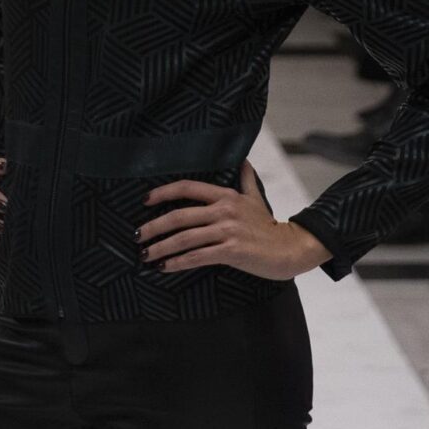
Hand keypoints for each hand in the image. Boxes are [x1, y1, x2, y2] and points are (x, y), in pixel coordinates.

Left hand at [138, 163, 328, 279]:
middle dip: (154, 226)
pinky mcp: (231, 251)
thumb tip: (244, 160)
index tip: (146, 200)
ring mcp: (227, 230)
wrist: (290, 248)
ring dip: (161, 248)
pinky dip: (178, 263)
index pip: (187, 188)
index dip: (163, 192)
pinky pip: (198, 257)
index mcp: (225, 196)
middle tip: (137, 235)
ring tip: (146, 255)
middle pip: (179, 215)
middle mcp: (224, 210)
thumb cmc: (269, 226)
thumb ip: (246, 180)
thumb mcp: (256, 199)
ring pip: (185, 238)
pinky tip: (165, 267)